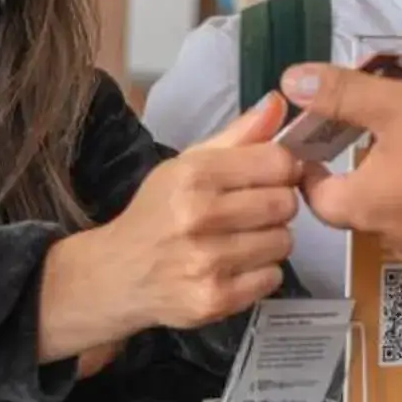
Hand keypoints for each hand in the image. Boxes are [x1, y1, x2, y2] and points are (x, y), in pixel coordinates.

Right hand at [41, 94, 300, 354]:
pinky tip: (236, 266)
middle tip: (253, 212)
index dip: (282, 169)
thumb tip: (278, 102)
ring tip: (242, 239)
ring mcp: (207, 262)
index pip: (278, 162)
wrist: (117, 274)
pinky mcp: (215, 299)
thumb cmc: (158, 213)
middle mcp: (198, 217)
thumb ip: (238, 135)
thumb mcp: (188, 165)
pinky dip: (262, 272)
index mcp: (193, 175)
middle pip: (285, 203)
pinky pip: (273, 277)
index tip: (269, 177)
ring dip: (270, 240)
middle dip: (277, 206)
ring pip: (283, 242)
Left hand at [289, 62, 401, 261]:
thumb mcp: (396, 106)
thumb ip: (341, 93)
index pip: (315, 192)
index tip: (317, 131)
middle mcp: (391, 230)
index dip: (311, 158)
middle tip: (394, 90)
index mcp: (363, 207)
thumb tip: (292, 81)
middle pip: (371, 173)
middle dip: (384, 121)